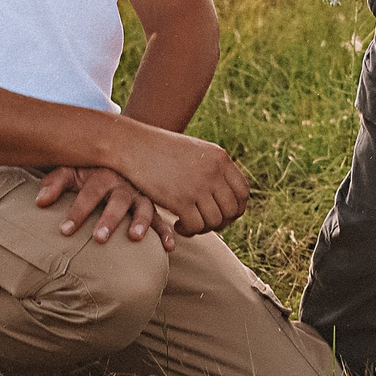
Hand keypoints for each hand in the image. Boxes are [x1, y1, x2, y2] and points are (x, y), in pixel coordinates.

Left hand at [37, 166, 174, 250]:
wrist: (120, 153)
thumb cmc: (89, 169)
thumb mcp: (71, 170)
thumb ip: (54, 183)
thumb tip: (39, 202)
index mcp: (103, 174)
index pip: (89, 193)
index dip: (77, 211)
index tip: (64, 231)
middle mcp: (125, 184)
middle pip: (118, 201)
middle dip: (109, 219)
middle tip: (98, 238)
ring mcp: (142, 194)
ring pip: (145, 207)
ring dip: (141, 222)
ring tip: (135, 238)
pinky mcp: (153, 205)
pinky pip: (163, 219)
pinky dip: (167, 232)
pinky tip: (169, 248)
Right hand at [105, 120, 250, 235]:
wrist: (131, 145)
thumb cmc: (160, 149)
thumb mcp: (194, 151)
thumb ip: (212, 168)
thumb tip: (226, 191)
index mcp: (220, 158)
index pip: (243, 192)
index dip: (236, 209)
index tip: (222, 215)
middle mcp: (213, 171)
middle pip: (232, 210)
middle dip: (221, 223)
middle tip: (204, 223)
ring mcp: (198, 185)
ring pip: (215, 221)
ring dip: (203, 229)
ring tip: (189, 224)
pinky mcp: (180, 199)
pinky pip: (196, 226)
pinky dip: (188, 231)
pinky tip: (177, 225)